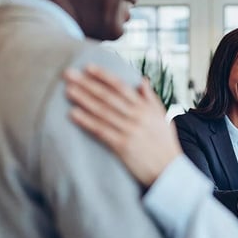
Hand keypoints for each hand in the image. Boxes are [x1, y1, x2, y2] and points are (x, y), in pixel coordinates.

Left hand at [64, 65, 181, 186]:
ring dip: (83, 100)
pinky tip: (74, 114)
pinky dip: (87, 122)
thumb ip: (151, 98)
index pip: (121, 86)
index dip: (103, 76)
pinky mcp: (122, 146)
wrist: (169, 170)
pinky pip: (101, 131)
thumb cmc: (165, 143)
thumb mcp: (162, 116)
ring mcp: (129, 131)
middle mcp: (136, 116)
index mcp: (145, 107)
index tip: (88, 68)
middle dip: (87, 84)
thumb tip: (142, 80)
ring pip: (102, 112)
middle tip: (68, 75)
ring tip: (68, 91)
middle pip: (107, 96)